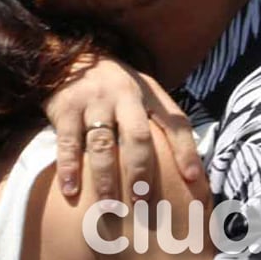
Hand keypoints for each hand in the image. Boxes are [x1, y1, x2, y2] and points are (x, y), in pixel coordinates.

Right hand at [44, 57, 204, 202]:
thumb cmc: (115, 85)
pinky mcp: (66, 107)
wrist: (70, 54)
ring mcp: (95, 101)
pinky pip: (68, 143)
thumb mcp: (142, 92)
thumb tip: (187, 169)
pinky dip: (68, 168)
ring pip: (102, 144)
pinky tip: (71, 191)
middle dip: (141, 171)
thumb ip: (159, 121)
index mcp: (150, 94)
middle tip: (142, 200)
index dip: (186, 151)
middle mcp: (125, 95)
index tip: (193, 179)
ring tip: (109, 205)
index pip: (175, 123)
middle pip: (138, 136)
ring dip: (106, 178)